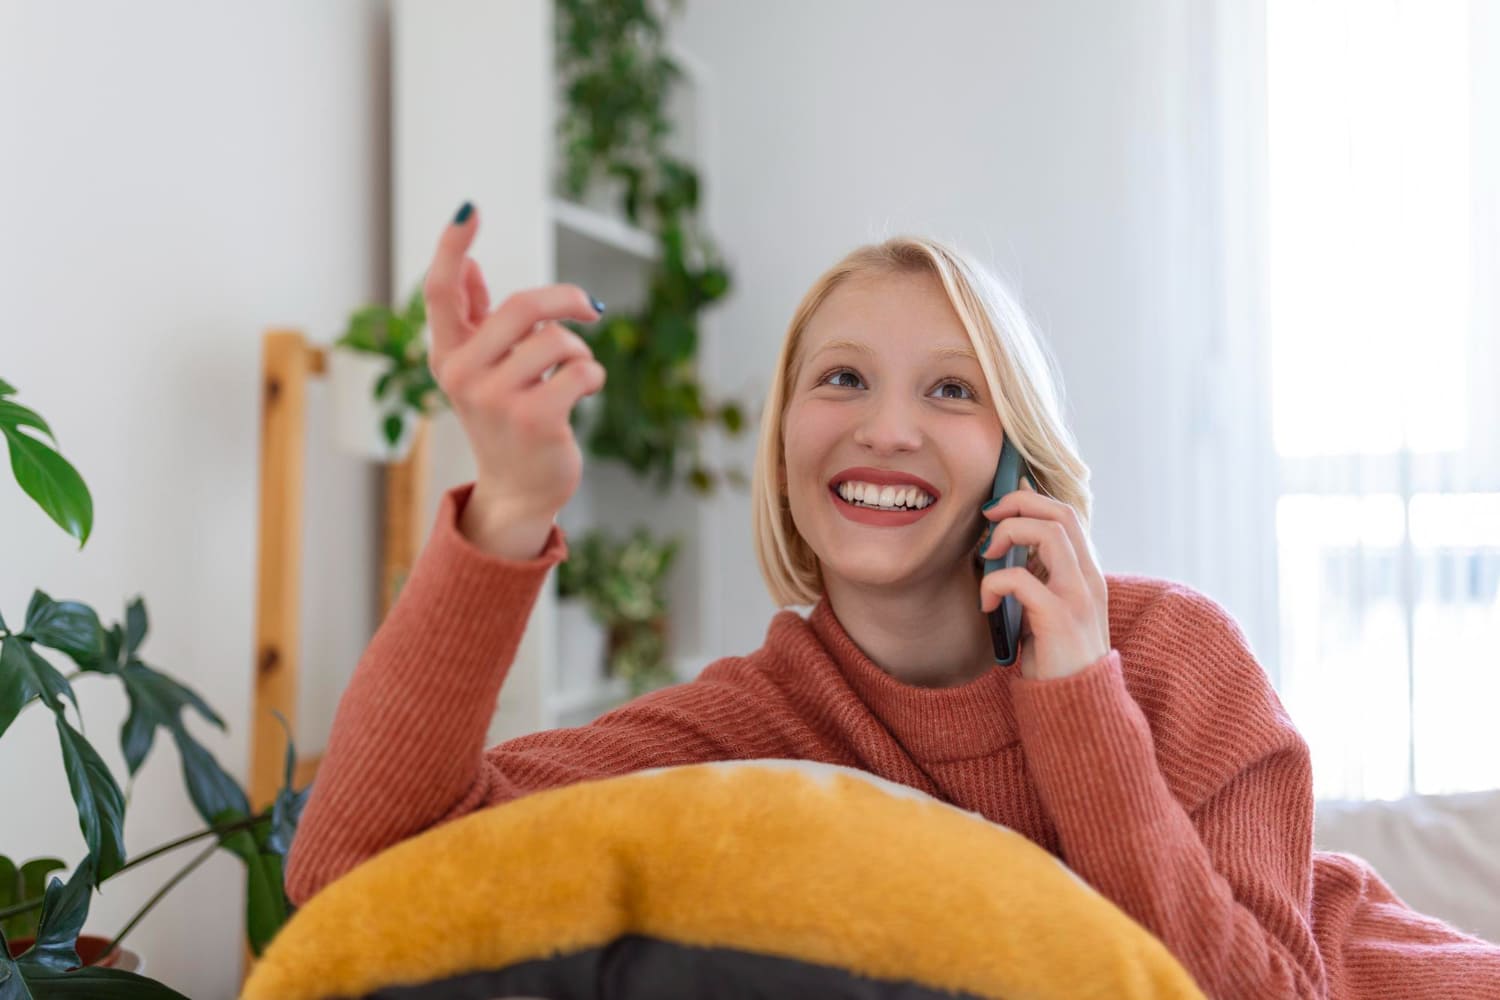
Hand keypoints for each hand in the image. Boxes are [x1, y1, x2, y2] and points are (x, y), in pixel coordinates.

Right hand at [423, 203, 604, 521]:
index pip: (441, 291)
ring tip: (573, 374)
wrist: (518, 490)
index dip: (453, 247)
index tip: (469, 208)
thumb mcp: (481, 369)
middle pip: (522, 306)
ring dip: (579, 350)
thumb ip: (474, 319)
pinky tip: (583, 391)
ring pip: (557, 340)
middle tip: (590, 307)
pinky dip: (592, 375)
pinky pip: (581, 369)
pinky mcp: (535, 419)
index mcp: (447, 355)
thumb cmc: (505, 420)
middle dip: (568, 300)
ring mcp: (496, 399)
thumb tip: (469, 265)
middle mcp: (462, 375)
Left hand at [977, 476, 1110, 680]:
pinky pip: (1020, 579)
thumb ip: (1037, 574)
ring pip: (1047, 532)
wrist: (1077, 708)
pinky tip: (987, 606)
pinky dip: (994, 584)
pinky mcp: (1060, 618)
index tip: (997, 507)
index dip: (1028, 499)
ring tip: (988, 560)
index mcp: (1087, 572)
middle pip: (1059, 512)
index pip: (1066, 513)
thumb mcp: (1047, 606)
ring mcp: (1078, 596)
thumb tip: (1009, 535)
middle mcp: (1089, 577)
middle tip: (987, 525)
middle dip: (1016, 505)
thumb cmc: (1055, 658)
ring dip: (1007, 535)